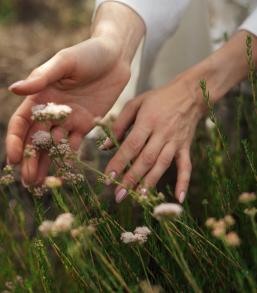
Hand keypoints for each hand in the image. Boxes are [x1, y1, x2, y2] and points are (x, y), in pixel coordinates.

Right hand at [6, 2, 144, 185]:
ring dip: (46, 164)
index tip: (14, 158)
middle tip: (29, 183)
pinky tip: (64, 173)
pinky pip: (74, 145)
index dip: (15, 140)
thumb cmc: (88, 53)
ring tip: (42, 185)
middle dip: (30, 161)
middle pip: (35, 140)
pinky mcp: (85, 124)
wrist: (116, 56)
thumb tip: (14, 89)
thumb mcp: (65, 62)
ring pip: (53, 146)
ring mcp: (68, 119)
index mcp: (40, 95)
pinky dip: (68, 158)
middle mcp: (51, 110)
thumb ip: (42, 77)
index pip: (21, 122)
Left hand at [102, 74, 203, 203]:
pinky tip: (179, 198)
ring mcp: (175, 141)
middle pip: (146, 159)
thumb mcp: (135, 104)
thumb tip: (104, 147)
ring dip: (150, 182)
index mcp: (147, 120)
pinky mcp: (185, 147)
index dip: (120, 162)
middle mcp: (162, 133)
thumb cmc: (158, 98)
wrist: (189, 94)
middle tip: (119, 195)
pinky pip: (186, 166)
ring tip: (139, 198)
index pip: (131, 145)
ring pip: (162, 165)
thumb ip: (118, 125)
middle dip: (131, 178)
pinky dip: (184, 182)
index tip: (108, 177)